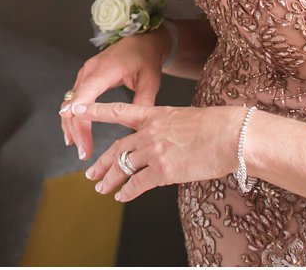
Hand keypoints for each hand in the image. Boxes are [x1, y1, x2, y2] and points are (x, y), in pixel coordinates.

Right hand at [59, 30, 168, 159]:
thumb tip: (138, 126)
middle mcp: (90, 71)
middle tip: (84, 152)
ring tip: (79, 148)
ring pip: (70, 102)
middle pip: (74, 101)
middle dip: (77, 128)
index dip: (78, 110)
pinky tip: (74, 134)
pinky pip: (73, 99)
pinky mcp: (85, 79)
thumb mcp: (150, 79)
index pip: (87, 91)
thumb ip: (143, 100)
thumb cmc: (145, 57)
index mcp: (106, 69)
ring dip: (72, 125)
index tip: (74, 129)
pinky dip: (72, 117)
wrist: (140, 39)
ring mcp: (85, 74)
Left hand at [74, 100, 245, 201]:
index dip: (94, 111)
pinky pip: (138, 183)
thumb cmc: (215, 126)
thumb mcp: (183, 118)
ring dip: (110, 180)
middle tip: (90, 173)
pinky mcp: (164, 170)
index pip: (117, 112)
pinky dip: (127, 191)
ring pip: (123, 167)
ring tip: (102, 188)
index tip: (75, 109)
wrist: (230, 135)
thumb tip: (160, 142)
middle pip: (117, 149)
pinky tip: (122, 196)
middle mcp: (149, 132)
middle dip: (102, 163)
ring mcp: (154, 151)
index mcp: (153, 115)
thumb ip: (165, 128)